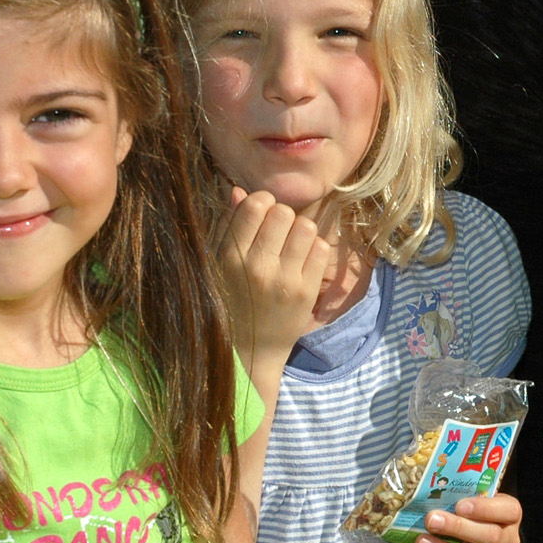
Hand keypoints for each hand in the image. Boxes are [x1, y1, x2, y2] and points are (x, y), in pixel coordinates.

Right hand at [218, 186, 332, 361]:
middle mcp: (258, 267)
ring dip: (300, 231)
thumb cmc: (233, 301)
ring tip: (291, 246)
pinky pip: (321, 249)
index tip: (262, 215)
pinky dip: (314, 249)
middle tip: (278, 233)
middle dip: (282, 217)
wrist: (250, 351)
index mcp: (230, 256)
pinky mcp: (306, 292)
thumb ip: (230, 227)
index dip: (262, 203)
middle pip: (283, 212)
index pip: (255, 206)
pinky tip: (303, 261)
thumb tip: (240, 191)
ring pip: (306, 227)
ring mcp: (285, 280)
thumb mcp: (221, 265)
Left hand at [417, 492, 520, 542]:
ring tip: (422, 542)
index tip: (459, 505)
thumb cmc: (467, 517)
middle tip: (431, 520)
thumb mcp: (469, 503)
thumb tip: (431, 494)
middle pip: (492, 537)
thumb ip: (458, 498)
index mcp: (510, 517)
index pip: (510, 511)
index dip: (485, 508)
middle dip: (458, 528)